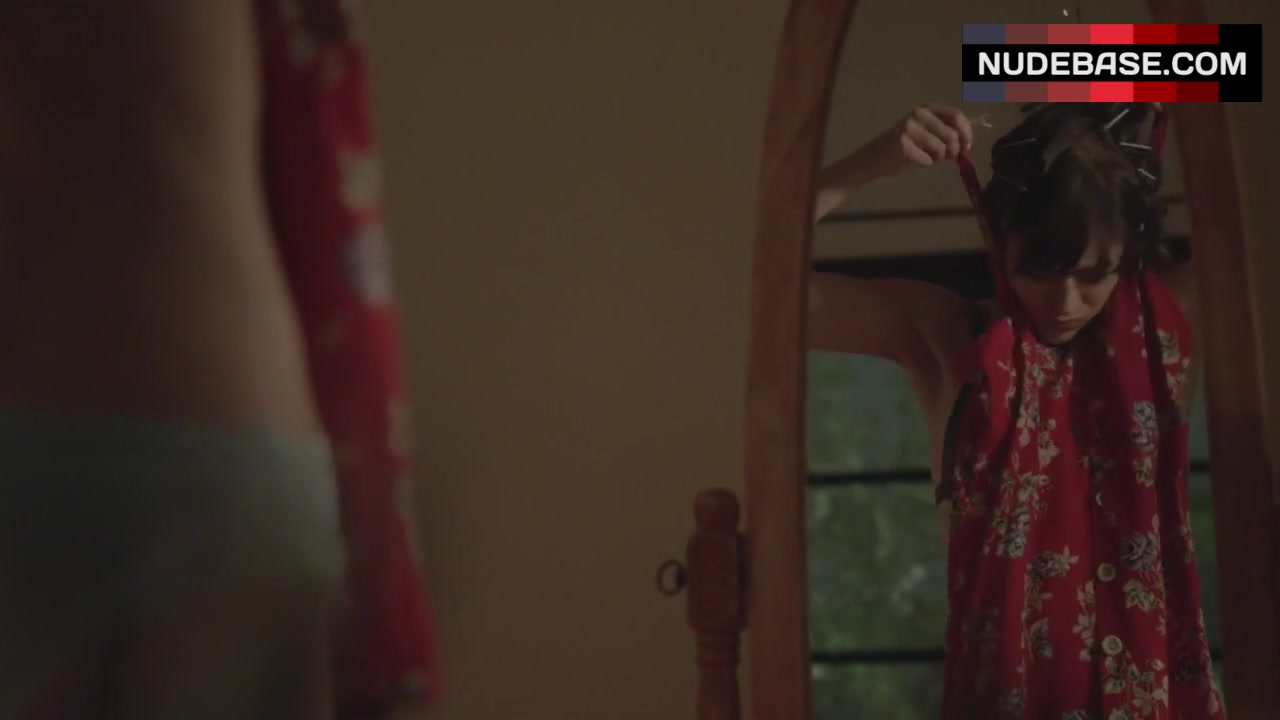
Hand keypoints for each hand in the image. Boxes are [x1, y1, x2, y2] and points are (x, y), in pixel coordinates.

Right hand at [814, 104, 975, 219]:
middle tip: (944, 156)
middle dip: (952, 150)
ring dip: (937, 158)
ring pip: (941, 149)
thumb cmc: (905, 146)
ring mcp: (909, 129)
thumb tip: (967, 141)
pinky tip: (913, 160)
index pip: (956, 116)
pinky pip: (927, 161)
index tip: (966, 146)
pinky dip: (924, 164)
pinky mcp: (903, 145)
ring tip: (924, 156)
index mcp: (926, 109)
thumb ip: (946, 131)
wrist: (875, 157)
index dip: (966, 132)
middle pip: (952, 135)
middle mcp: (918, 114)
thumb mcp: (926, 132)